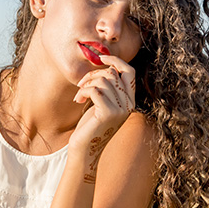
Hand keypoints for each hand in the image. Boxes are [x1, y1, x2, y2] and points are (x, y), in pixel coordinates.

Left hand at [69, 55, 135, 180]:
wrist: (85, 149)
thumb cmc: (90, 124)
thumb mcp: (102, 103)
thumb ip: (107, 87)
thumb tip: (104, 65)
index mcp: (130, 100)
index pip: (129, 71)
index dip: (115, 60)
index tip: (100, 58)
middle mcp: (129, 104)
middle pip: (112, 73)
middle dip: (92, 74)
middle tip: (81, 85)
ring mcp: (120, 110)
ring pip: (102, 80)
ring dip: (86, 84)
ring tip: (79, 95)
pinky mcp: (108, 114)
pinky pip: (95, 90)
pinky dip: (83, 91)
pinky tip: (78, 100)